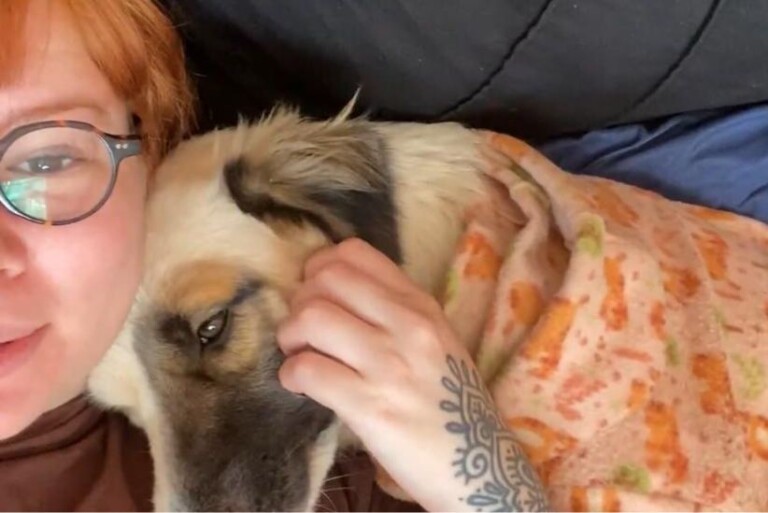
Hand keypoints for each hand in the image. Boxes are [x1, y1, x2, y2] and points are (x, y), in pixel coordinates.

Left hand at [277, 238, 547, 511]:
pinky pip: (307, 370)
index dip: (319, 268)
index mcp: (420, 305)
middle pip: (325, 278)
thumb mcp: (436, 341)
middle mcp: (407, 326)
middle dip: (300, 301)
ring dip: (290, 336)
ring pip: (310, 318)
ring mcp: (389, 365)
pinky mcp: (370, 407)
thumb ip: (394, 312)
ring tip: (299, 355)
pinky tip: (301, 385)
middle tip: (303, 331)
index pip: (354, 253)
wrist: (479, 468)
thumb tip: (331, 292)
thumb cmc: (450, 404)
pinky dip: (291, 375)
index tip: (316, 294)